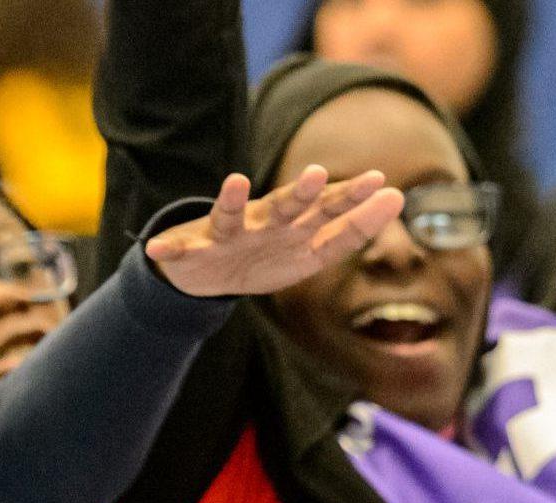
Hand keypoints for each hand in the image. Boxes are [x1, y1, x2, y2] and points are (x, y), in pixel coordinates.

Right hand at [145, 167, 404, 297]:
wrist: (210, 275)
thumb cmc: (266, 256)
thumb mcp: (312, 250)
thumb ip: (350, 228)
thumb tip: (395, 197)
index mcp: (294, 227)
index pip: (328, 212)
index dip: (351, 200)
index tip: (382, 182)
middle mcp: (263, 223)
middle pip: (286, 206)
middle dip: (300, 194)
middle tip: (318, 175)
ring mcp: (227, 234)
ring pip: (231, 216)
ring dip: (232, 200)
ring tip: (236, 182)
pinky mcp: (195, 248)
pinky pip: (182, 250)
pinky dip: (170, 248)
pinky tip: (159, 247)